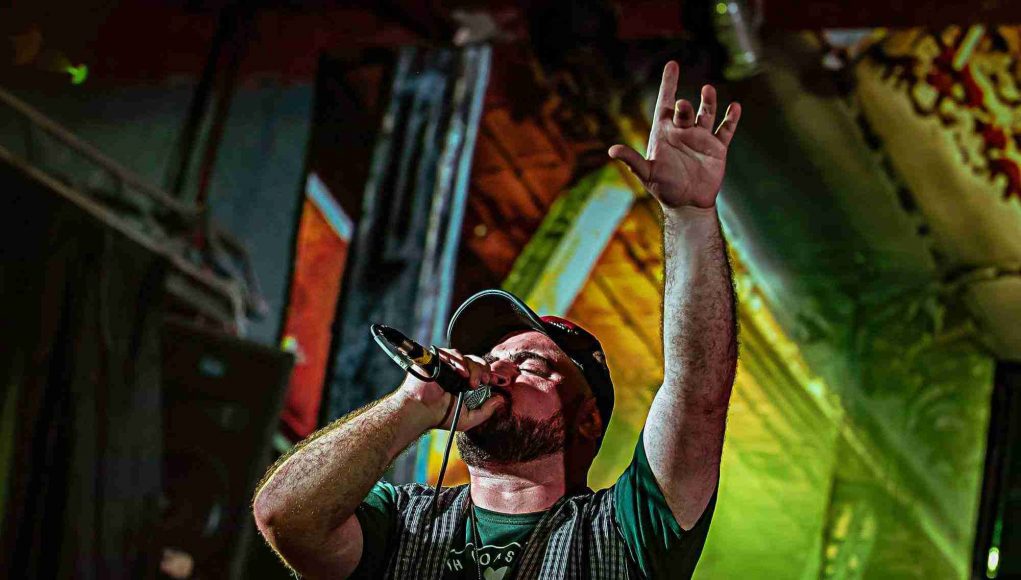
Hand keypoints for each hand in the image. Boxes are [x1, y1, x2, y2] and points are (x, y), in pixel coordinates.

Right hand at [397, 348, 504, 430]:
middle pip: (475, 362)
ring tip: (471, 381)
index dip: (489, 374)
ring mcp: (446, 365)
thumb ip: (486, 411)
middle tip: (484, 382)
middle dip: (483, 370)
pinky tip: (461, 372)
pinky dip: (458, 360)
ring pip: (465, 357)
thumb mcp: (468, 419)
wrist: (422, 412)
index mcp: (464, 383)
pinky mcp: (435, 359)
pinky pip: (450, 353)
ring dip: (472, 367)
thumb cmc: (441, 417)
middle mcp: (456, 372)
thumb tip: (501, 400)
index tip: (494, 381)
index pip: (480, 371)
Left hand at [608, 61, 741, 208]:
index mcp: (664, 133)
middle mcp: (683, 131)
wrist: (686, 203)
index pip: (664, 103)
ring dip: (708, 103)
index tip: (672, 64)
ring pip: (706, 114)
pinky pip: (725, 130)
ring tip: (708, 90)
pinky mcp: (717, 148)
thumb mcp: (647, 173)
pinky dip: (731, 119)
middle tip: (682, 106)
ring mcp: (701, 138)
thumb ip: (632, 160)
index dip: (668, 84)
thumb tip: (611, 151)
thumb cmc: (664, 188)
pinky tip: (735, 107)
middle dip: (684, 107)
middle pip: (684, 111)